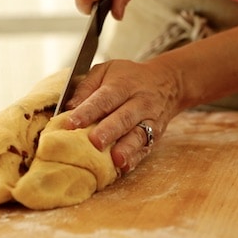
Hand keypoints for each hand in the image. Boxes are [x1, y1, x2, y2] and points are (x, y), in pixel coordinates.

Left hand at [64, 59, 181, 172]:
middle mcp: (139, 102)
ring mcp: (150, 119)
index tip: (71, 123)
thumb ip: (86, 86)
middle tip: (94, 142)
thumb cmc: (129, 78)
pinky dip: (135, 158)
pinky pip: (146, 148)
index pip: (104, 98)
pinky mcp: (156, 134)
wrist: (167, 82)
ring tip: (115, 159)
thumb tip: (70, 106)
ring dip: (127, 148)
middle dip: (109, 131)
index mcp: (123, 84)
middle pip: (124, 117)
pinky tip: (124, 166)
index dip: (88, 111)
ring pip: (138, 135)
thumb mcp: (106, 70)